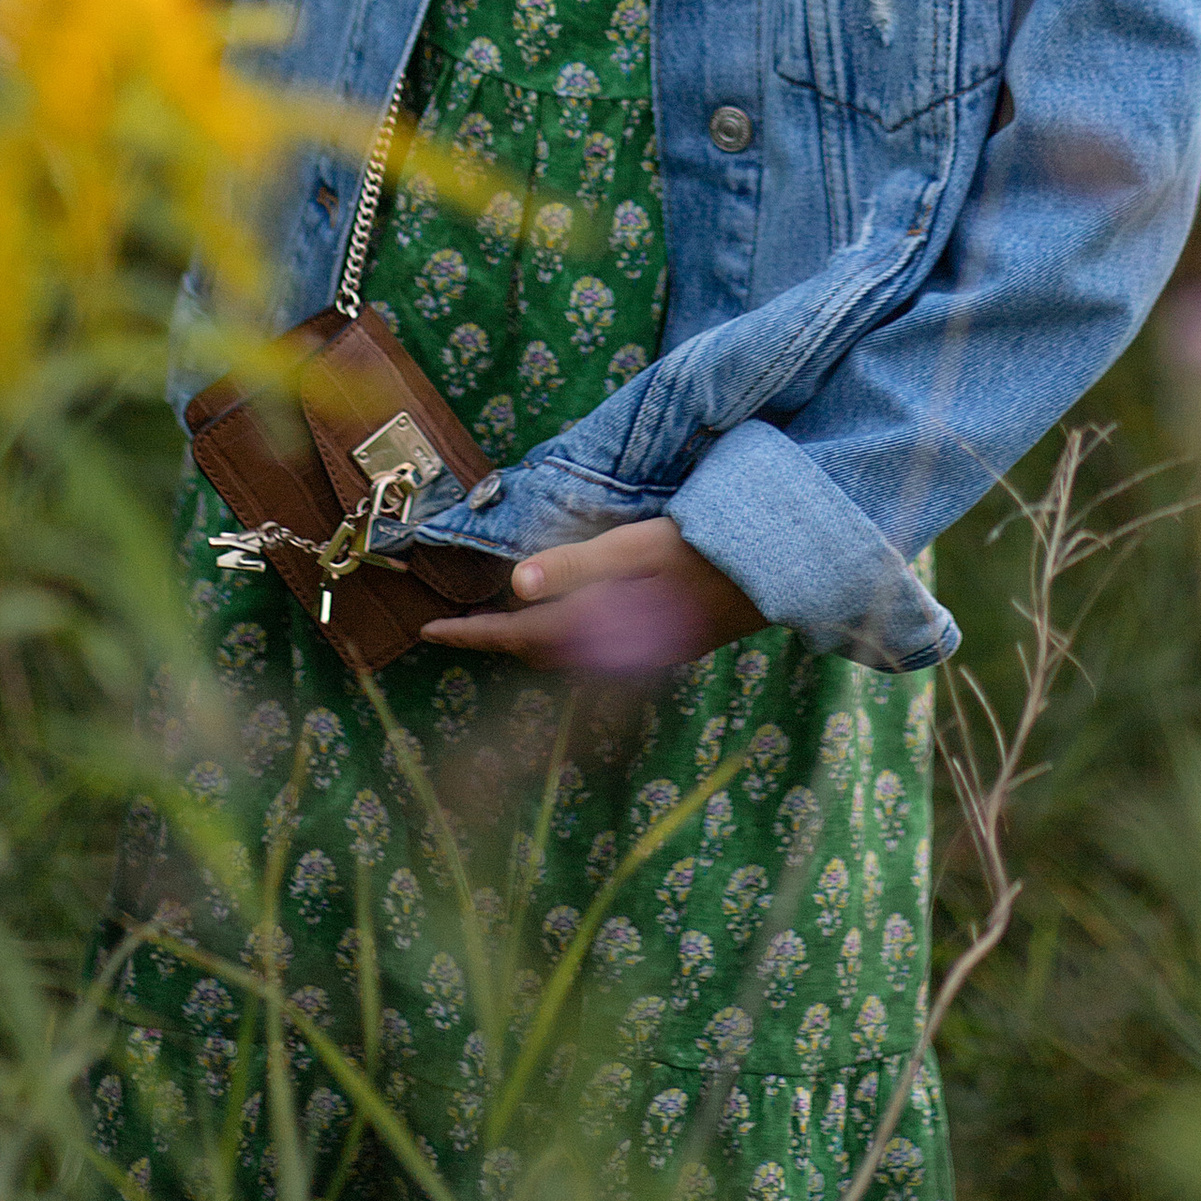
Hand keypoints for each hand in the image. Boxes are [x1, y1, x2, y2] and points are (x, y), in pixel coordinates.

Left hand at [421, 516, 763, 677]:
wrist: (774, 579)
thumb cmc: (705, 550)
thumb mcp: (638, 545)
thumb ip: (576, 565)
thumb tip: (516, 585)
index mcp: (601, 623)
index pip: (518, 633)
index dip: (470, 633)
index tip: (426, 633)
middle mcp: (614, 648)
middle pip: (537, 651)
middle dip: (495, 639)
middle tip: (456, 625)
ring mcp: (639, 654)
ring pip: (565, 655)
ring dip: (528, 640)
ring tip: (500, 621)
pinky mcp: (660, 647)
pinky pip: (593, 651)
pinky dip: (564, 638)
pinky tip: (569, 619)